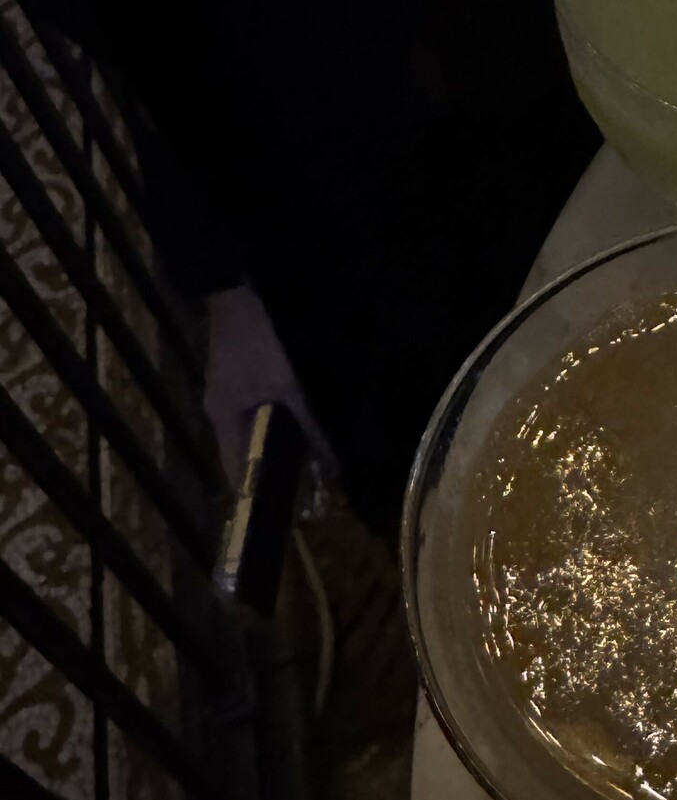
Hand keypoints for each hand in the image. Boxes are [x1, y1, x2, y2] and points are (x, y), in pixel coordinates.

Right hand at [205, 284, 335, 490]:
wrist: (238, 287)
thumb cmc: (259, 340)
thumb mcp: (288, 383)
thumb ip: (308, 423)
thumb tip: (330, 466)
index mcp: (223, 417)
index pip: (236, 471)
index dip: (259, 494)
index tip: (287, 513)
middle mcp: (223, 408)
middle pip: (250, 450)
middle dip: (279, 467)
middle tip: (314, 486)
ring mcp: (233, 390)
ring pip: (261, 428)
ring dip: (286, 441)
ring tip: (318, 458)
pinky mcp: (246, 373)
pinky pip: (266, 408)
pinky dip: (286, 418)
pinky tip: (310, 422)